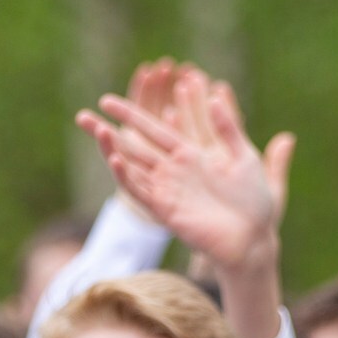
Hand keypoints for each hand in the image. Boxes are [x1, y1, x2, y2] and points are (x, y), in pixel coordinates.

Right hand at [78, 65, 293, 279]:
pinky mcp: (167, 211)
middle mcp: (173, 172)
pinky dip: (127, 177)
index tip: (107, 100)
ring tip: (98, 130)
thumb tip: (216, 98)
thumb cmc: (254, 203)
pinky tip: (115, 160)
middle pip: (133, 147)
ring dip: (113, 151)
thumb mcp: (246, 158)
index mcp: (190, 155)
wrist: (255, 239)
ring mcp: (168, 192)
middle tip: (83, 115)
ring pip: (132, 168)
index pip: (154, 129)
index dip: (131, 114)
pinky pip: (142, 193)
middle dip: (108, 132)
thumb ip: (229, 130)